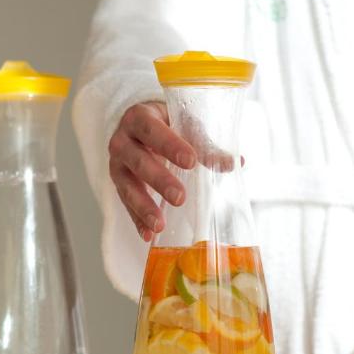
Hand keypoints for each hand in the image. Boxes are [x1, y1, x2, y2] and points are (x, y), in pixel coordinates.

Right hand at [108, 102, 195, 241]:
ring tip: (160, 224)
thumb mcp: (184, 125)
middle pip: (138, 161)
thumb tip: (236, 163)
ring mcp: (117, 164)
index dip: (170, 145)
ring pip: (128, 186)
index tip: (191, 161)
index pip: (153, 130)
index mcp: (140, 118)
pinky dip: (137, 221)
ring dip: (144, 206)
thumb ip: (205, 144)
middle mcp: (123, 141)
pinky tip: (149, 235)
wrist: (138, 126)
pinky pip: (126, 204)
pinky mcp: (118, 184)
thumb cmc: (166, 123)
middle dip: (159, 180)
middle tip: (180, 197)